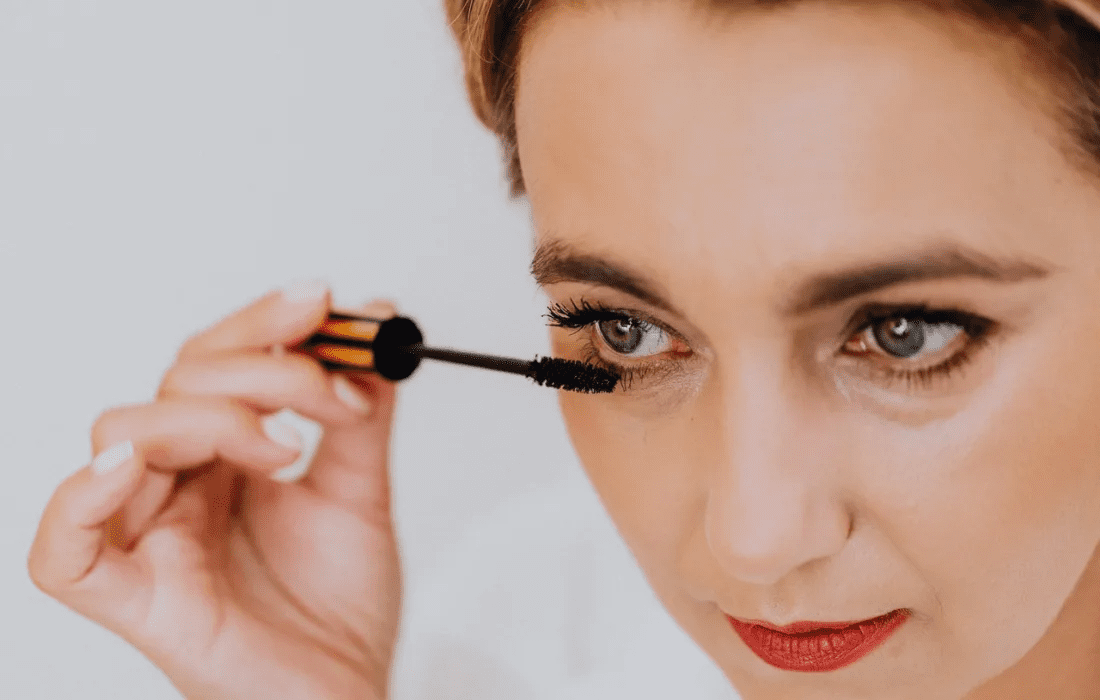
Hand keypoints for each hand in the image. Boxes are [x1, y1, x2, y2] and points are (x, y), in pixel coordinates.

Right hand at [28, 282, 401, 699]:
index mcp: (222, 459)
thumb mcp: (361, 488)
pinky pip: (62, 553)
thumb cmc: (341, 609)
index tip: (321, 303)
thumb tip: (375, 320)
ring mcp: (151, 540)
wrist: (349, 695)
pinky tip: (133, 467)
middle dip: (260, 368)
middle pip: (174, 382)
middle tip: (331, 394)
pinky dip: (81, 499)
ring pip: (125, 434)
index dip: (259, 323)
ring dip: (209, 417)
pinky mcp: (139, 601)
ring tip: (283, 450)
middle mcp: (178, 488)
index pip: (210, 361)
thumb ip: (360, 412)